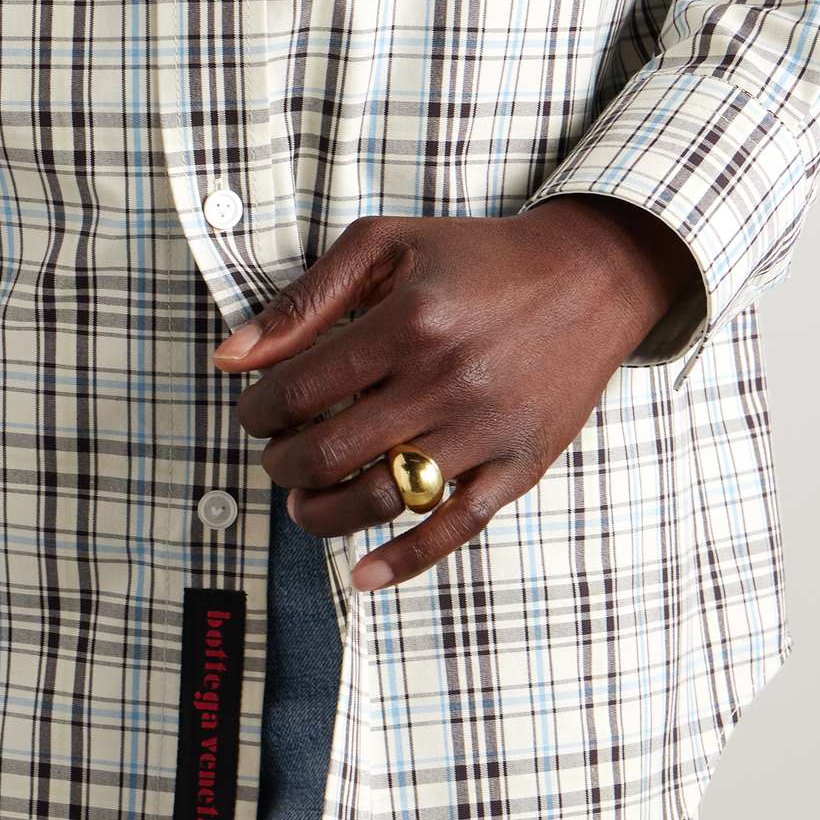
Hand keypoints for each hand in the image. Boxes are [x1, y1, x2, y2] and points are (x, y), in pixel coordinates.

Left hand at [212, 200, 703, 592]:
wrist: (590, 278)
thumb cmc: (477, 257)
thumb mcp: (386, 245)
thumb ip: (305, 300)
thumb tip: (229, 357)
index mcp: (411, 322)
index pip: (300, 389)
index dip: (257, 410)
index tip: (252, 411)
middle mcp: (448, 381)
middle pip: (331, 452)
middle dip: (280, 463)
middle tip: (275, 454)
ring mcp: (487, 431)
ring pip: (382, 499)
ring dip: (322, 514)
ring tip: (301, 502)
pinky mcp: (520, 466)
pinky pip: (455, 529)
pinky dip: (404, 560)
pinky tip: (363, 573)